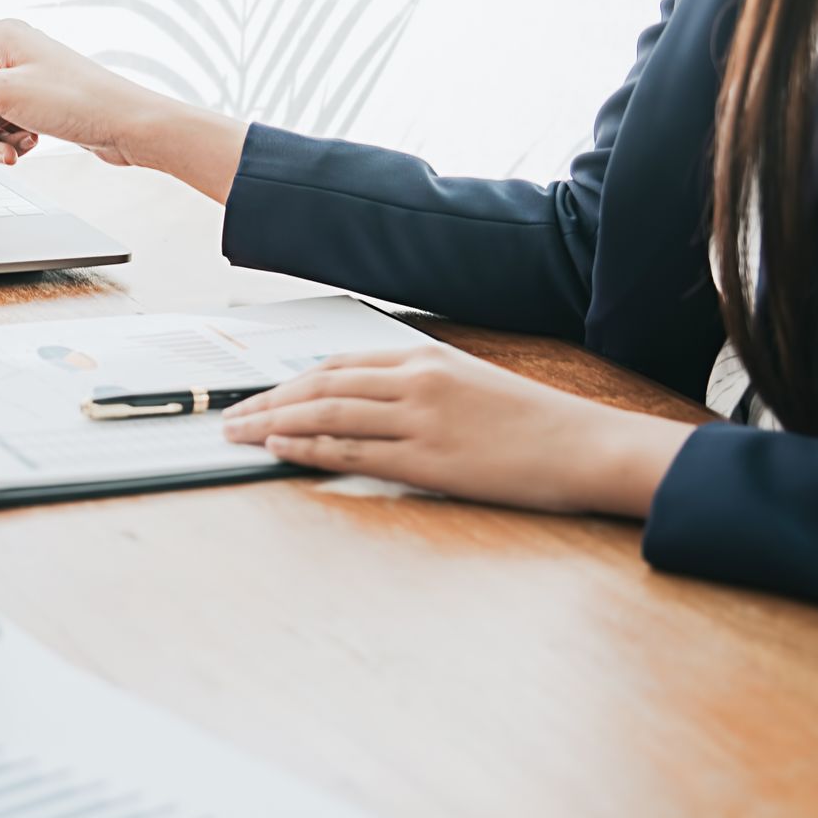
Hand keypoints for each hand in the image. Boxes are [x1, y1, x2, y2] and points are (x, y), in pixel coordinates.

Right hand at [0, 19, 159, 166]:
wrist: (125, 127)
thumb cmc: (77, 99)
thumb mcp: (5, 94)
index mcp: (1, 36)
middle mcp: (10, 55)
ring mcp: (23, 82)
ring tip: (12, 152)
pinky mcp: (35, 107)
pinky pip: (2, 126)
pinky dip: (10, 141)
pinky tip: (29, 146)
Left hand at [220, 346, 696, 516]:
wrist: (587, 445)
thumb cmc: (534, 423)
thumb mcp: (472, 384)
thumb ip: (419, 386)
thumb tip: (370, 400)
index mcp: (426, 358)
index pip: (339, 365)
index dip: (291, 380)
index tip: (260, 395)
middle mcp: (416, 381)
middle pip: (320, 385)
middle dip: (268, 400)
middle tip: (230, 416)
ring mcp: (419, 419)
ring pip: (326, 414)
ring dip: (274, 423)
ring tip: (239, 434)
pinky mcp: (427, 459)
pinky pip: (353, 452)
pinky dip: (309, 447)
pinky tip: (280, 449)